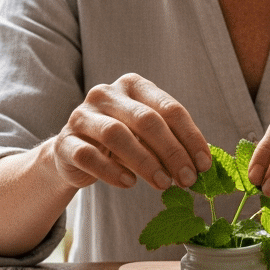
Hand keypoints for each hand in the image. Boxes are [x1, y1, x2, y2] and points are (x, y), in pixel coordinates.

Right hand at [47, 73, 211, 191]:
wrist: (74, 153)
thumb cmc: (122, 143)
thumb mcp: (148, 136)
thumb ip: (172, 143)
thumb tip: (203, 165)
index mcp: (134, 86)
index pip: (169, 108)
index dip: (190, 137)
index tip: (204, 165)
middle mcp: (106, 94)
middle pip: (146, 120)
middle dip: (171, 151)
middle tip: (187, 179)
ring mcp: (82, 115)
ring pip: (116, 135)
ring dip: (145, 162)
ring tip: (163, 184)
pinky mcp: (65, 141)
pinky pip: (88, 155)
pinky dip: (111, 171)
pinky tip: (128, 183)